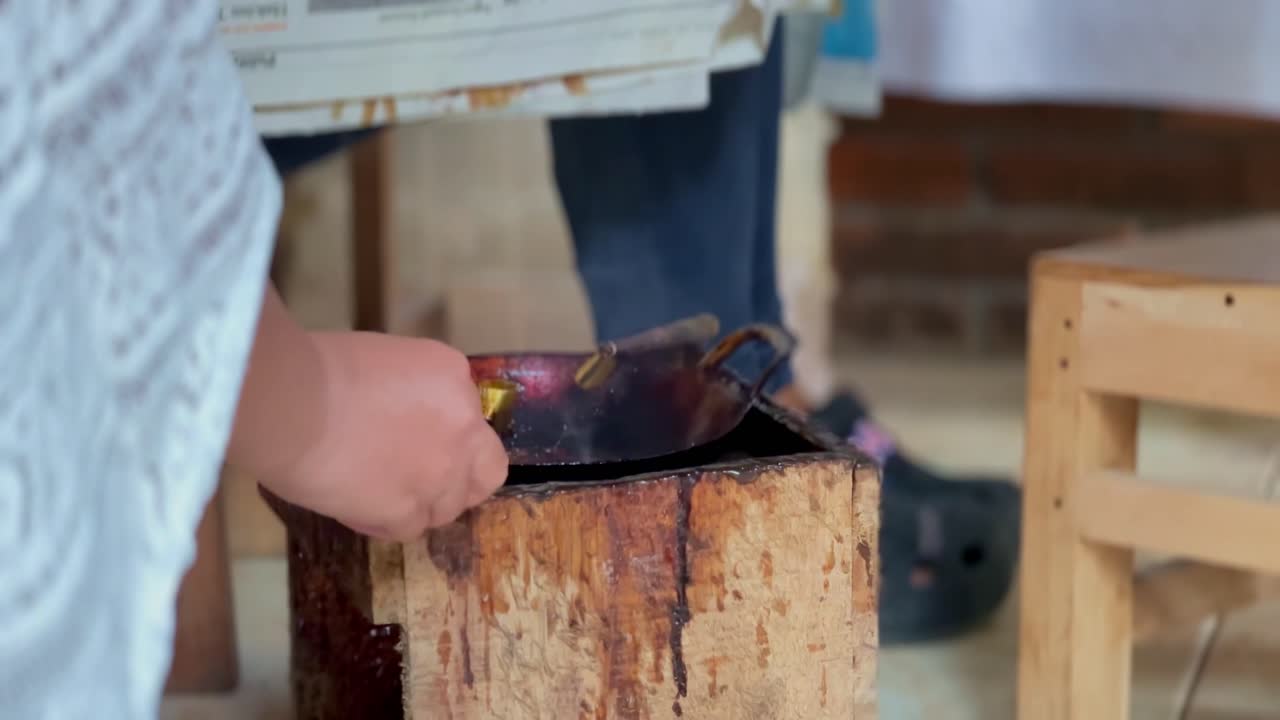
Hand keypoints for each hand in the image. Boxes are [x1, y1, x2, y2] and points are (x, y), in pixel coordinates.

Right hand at [258, 331, 508, 539]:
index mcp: (452, 376)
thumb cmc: (318, 368)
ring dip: (420, 503)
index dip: (448, 433)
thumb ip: (411, 390)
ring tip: (378, 492)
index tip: (419, 438)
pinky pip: (410, 529)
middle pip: (486, 469)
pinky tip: (358, 508)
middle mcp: (462, 426)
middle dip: (463, 478)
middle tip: (426, 479)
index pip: (470, 416)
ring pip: (448, 507)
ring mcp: (441, 473)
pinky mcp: (409, 511)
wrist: (290, 403)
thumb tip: (403, 414)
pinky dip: (385, 523)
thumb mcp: (384, 360)